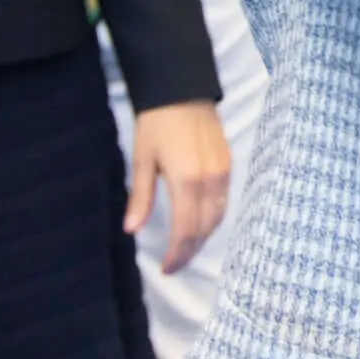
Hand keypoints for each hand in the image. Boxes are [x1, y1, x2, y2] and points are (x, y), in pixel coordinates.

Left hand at [125, 100, 232, 273]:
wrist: (183, 89)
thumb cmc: (157, 123)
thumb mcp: (142, 159)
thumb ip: (140, 196)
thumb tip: (131, 229)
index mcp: (186, 180)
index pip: (186, 229)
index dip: (177, 254)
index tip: (165, 269)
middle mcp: (210, 180)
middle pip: (205, 228)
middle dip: (190, 251)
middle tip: (174, 266)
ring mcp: (223, 172)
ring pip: (218, 217)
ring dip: (203, 238)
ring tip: (185, 250)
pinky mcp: (228, 164)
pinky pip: (224, 201)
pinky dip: (213, 219)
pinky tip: (199, 225)